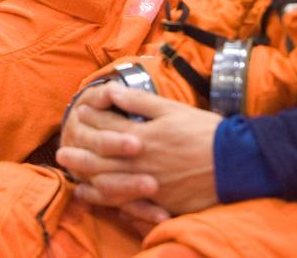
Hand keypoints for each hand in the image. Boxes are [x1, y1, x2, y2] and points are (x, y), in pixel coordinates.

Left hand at [57, 83, 220, 216]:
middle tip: (61, 150)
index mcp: (144, 135)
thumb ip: (140, 102)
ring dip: (88, 178)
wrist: (235, 163)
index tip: (79, 113)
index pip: (107, 126)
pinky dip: (108, 200)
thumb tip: (113, 92)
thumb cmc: (205, 132)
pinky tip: (98, 196)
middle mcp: (141, 161)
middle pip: (101, 158)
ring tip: (73, 174)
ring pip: (108, 183)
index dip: (90, 118)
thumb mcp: (172, 109)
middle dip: (79, 152)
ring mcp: (148, 183)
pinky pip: (125, 204)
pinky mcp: (159, 201)